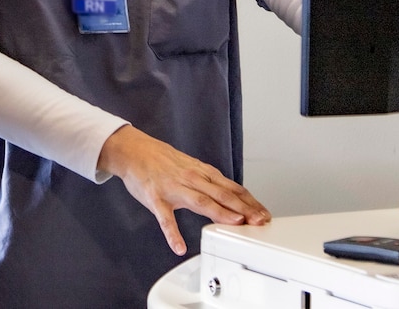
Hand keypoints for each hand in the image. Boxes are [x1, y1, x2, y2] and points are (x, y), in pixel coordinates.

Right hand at [98, 126, 269, 255]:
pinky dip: (172, 233)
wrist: (134, 151)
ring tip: (234, 225)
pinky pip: (165, 217)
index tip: (264, 214)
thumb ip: (210, 184)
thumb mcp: (191, 168)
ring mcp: (174, 188)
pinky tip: (179, 246)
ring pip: (200, 201)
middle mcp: (192, 178)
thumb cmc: (163, 162)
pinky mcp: (155, 198)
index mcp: (202, 173)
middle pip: (222, 194)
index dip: (250, 202)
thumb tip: (231, 197)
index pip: (232, 188)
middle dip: (243, 208)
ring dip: (220, 213)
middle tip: (259, 220)